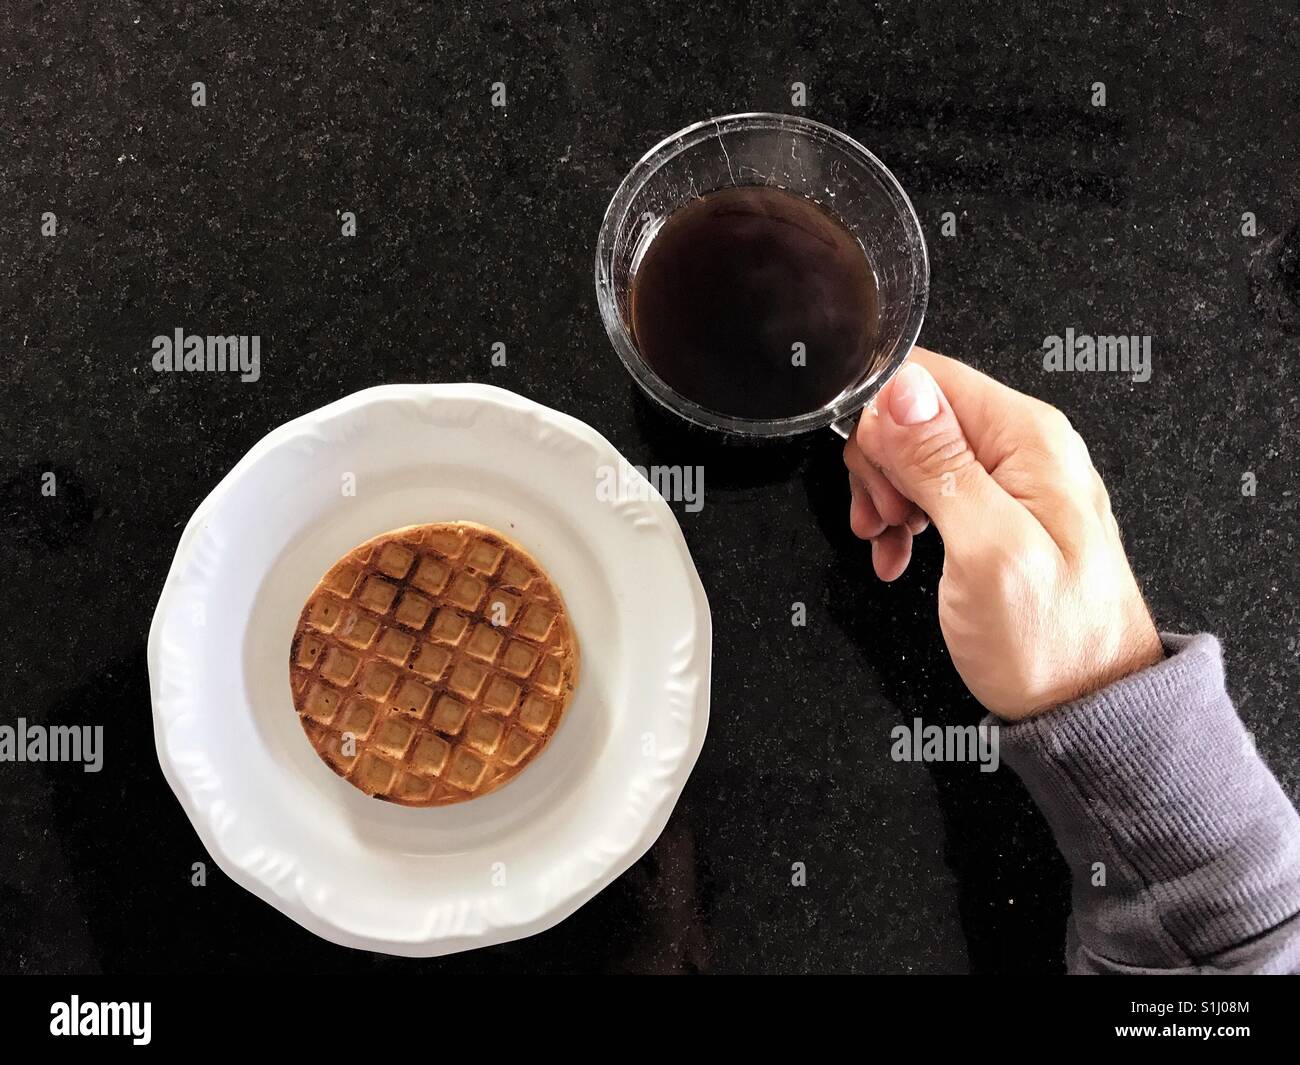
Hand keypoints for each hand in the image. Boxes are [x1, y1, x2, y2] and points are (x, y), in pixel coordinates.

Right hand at [845, 347, 1163, 720]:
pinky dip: (904, 519)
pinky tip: (899, 551)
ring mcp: (1012, 481)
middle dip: (882, 465)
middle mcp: (1024, 448)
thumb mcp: (986, 551)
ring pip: (915, 453)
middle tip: (886, 519)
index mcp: (1028, 438)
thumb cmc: (1052, 644)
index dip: (882, 424)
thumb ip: (943, 466)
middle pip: (915, 413)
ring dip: (887, 495)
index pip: (926, 378)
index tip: (879, 482)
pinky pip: (932, 490)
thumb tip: (902, 391)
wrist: (1087, 708)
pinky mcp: (998, 513)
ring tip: (890, 539)